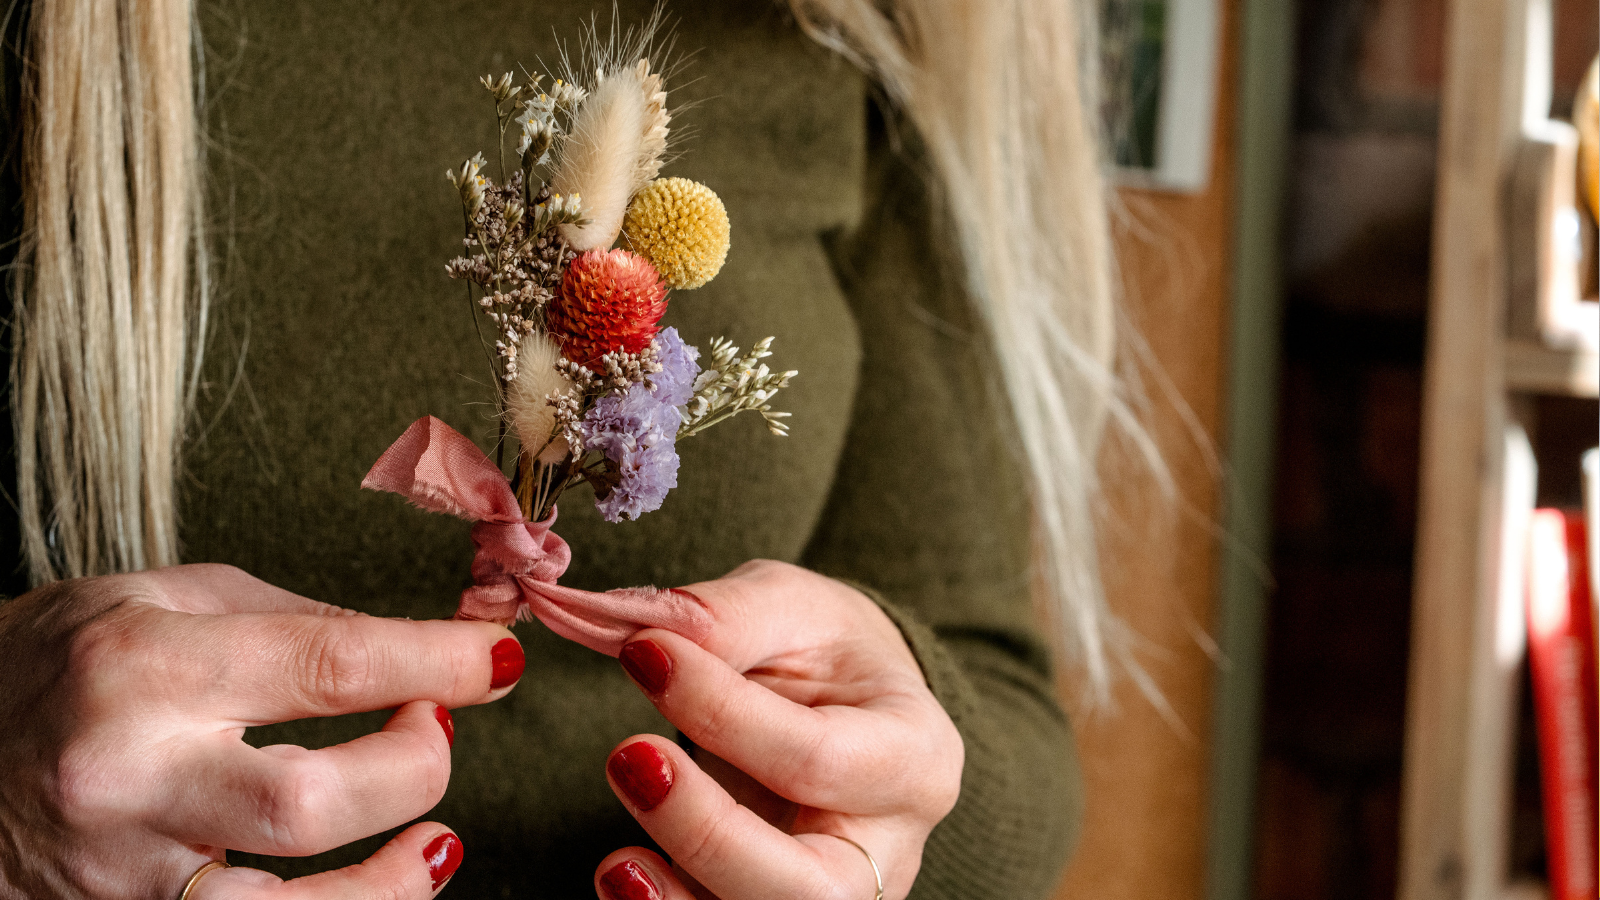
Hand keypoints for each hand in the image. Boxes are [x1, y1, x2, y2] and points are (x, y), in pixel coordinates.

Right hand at [0, 564, 524, 899]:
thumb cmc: (52, 661)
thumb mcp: (161, 599)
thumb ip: (292, 622)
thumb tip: (414, 650)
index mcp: (148, 666)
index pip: (331, 664)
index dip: (438, 663)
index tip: (497, 659)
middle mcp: (131, 776)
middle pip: (314, 802)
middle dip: (413, 769)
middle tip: (433, 733)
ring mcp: (118, 871)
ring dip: (391, 887)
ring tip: (434, 844)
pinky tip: (366, 891)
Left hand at [593, 560, 962, 899]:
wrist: (838, 699)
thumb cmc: (822, 649)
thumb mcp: (790, 603)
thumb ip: (727, 616)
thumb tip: (649, 636)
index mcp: (914, 756)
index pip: (817, 757)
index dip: (723, 712)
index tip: (644, 654)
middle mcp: (887, 847)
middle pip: (812, 886)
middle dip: (710, 835)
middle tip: (631, 756)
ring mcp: (836, 894)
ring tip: (615, 861)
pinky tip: (622, 878)